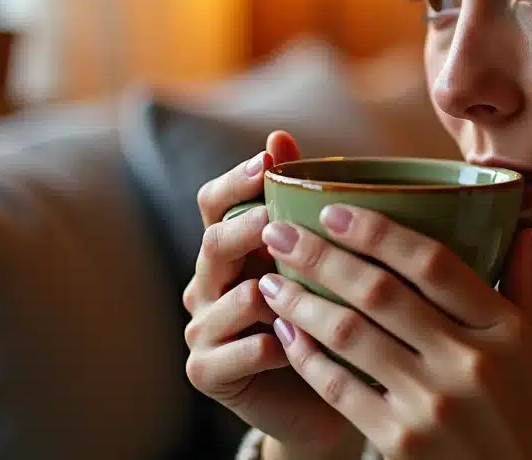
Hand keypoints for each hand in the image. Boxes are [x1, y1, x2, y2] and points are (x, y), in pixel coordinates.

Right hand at [182, 131, 354, 454]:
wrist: (325, 397)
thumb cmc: (327, 318)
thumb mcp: (323, 261)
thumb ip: (304, 204)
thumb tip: (283, 136)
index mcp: (233, 247)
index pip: (214, 201)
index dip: (237, 180)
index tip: (270, 161)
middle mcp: (210, 283)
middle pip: (214, 243)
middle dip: (248, 229)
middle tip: (280, 222)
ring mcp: (204, 328)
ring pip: (222, 299)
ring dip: (261, 294)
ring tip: (289, 291)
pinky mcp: (208, 373)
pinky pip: (225, 355)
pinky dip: (258, 347)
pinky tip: (285, 345)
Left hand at [256, 205, 531, 459]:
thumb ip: (523, 288)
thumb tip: (517, 229)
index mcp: (505, 330)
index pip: (433, 263)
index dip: (377, 231)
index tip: (333, 208)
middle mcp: (468, 362)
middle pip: (380, 292)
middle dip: (319, 255)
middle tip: (277, 230)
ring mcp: (432, 405)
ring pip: (350, 335)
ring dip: (301, 303)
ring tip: (271, 280)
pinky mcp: (401, 444)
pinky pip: (341, 389)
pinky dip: (308, 357)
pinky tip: (287, 333)